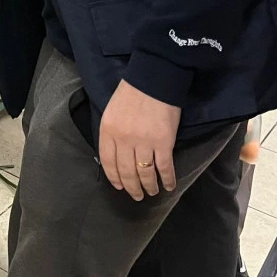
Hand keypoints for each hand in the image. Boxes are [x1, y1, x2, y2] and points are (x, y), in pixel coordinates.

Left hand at [98, 79, 179, 200]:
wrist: (153, 80)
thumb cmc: (131, 93)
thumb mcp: (112, 112)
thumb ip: (112, 132)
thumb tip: (116, 154)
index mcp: (108, 130)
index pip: (108, 162)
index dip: (114, 177)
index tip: (119, 186)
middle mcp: (123, 140)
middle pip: (126, 171)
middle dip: (131, 187)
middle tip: (137, 196)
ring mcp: (143, 143)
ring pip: (144, 173)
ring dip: (148, 186)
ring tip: (151, 192)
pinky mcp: (163, 143)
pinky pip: (164, 168)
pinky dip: (167, 180)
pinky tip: (168, 186)